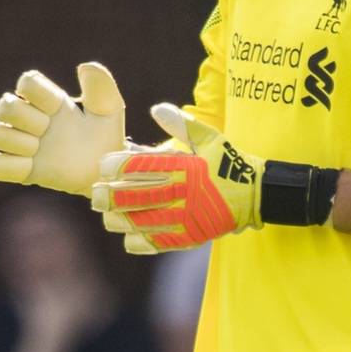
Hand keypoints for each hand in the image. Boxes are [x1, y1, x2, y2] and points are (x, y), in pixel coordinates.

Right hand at [0, 62, 124, 197]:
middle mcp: (29, 118)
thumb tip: (83, 66)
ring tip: (36, 152)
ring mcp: (19, 143)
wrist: (104, 173)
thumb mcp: (110, 110)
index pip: (26, 82)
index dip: (39, 96)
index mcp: (48, 100)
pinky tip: (24, 166)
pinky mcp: (15, 170)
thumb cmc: (106, 138)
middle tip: (48, 133)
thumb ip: (101, 86)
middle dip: (28, 120)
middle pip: (4, 105)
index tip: (58, 111)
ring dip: (15, 143)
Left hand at [91, 103, 264, 253]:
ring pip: (144, 222)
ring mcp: (187, 217)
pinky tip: (128, 237)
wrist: (255, 194)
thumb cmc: (228, 162)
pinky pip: (159, 243)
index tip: (103, 166)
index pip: (143, 167)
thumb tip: (156, 109)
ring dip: (121, 220)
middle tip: (95, 195)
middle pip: (137, 196)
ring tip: (108, 217)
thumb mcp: (209, 137)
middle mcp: (183, 192)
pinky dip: (141, 241)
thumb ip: (181, 123)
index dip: (118, 166)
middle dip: (111, 196)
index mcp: (185, 166)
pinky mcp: (191, 236)